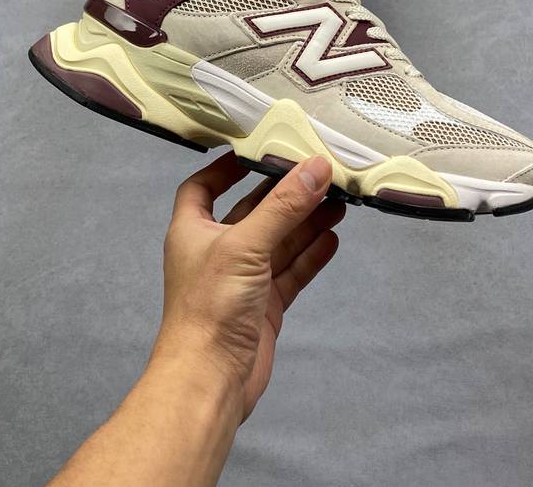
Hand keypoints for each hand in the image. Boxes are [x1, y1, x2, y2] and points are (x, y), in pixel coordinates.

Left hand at [152, 150, 344, 421]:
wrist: (209, 381)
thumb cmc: (210, 307)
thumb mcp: (246, 245)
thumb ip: (283, 206)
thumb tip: (315, 167)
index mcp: (193, 230)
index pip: (203, 187)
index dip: (225, 168)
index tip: (257, 152)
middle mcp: (217, 251)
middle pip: (253, 212)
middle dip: (285, 194)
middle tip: (320, 175)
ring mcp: (242, 279)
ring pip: (278, 241)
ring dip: (306, 222)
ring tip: (339, 200)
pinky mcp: (264, 305)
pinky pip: (291, 271)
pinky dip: (310, 255)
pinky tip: (332, 238)